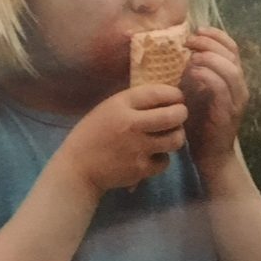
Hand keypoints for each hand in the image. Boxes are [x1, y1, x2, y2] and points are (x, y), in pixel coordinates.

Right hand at [53, 84, 187, 194]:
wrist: (78, 167)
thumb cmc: (91, 134)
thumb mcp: (107, 110)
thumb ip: (133, 104)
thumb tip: (164, 100)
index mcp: (121, 105)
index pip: (158, 93)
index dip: (175, 94)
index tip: (177, 98)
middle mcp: (132, 124)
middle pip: (174, 116)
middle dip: (181, 114)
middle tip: (178, 116)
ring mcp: (138, 148)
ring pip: (175, 139)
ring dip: (175, 136)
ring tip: (168, 136)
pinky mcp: (141, 168)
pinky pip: (165, 161)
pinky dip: (161, 158)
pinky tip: (151, 156)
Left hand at [181, 26, 248, 174]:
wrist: (210, 155)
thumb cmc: (199, 123)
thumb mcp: (194, 92)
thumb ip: (192, 73)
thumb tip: (177, 53)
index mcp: (232, 79)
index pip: (232, 48)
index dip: (217, 35)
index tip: (197, 29)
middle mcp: (239, 86)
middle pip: (232, 55)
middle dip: (210, 42)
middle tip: (189, 40)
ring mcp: (236, 100)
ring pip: (231, 70)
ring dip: (210, 58)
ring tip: (191, 55)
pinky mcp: (228, 113)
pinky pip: (222, 90)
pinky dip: (209, 77)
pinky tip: (193, 73)